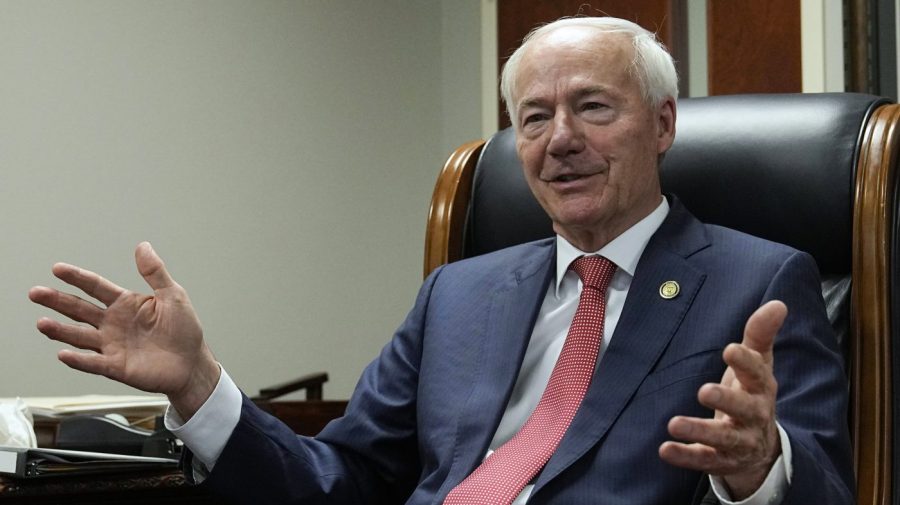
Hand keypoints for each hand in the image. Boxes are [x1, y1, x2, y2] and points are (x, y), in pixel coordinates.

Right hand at [29, 242, 219, 418]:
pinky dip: (79, 360)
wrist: (192, 363)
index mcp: (125, 304)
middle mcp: (113, 323)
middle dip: (57, 301)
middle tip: (35, 293)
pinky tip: (63, 354)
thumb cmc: (184, 330)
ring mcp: (112, 345)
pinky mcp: (117, 367)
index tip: (57, 268)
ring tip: (42, 323)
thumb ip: (155, 272)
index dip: (77, 278)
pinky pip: (94, 363)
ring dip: (60, 330)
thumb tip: (143, 245)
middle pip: (79, 310)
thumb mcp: (173, 296)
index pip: (95, 287)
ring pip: (80, 336)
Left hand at [659, 300, 785, 499]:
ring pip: (722, 438)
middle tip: (703, 391)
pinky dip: (685, 456)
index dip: (746, 363)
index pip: (758, 374)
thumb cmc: (751, 394)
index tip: (730, 350)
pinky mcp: (721, 460)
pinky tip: (665, 449)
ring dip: (698, 430)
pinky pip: (704, 459)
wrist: (760, 448)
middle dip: (726, 400)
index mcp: (761, 389)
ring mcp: (738, 441)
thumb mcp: (758, 365)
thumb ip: (760, 335)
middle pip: (744, 409)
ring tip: (673, 424)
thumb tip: (778, 303)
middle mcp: (754, 416)